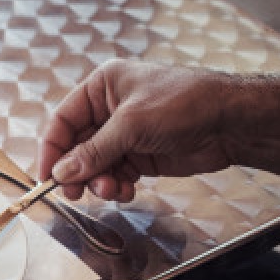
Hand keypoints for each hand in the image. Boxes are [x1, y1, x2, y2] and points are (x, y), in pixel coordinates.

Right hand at [38, 59, 237, 201]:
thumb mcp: (132, 124)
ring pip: (95, 165)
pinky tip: (126, 190)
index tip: (47, 176)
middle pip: (77, 146)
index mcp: (102, 86)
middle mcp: (110, 109)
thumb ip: (94, 150)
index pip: (63, 120)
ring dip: (99, 181)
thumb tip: (62, 171)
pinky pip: (115, 175)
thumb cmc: (186, 103)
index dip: (52, 149)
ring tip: (112, 190)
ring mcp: (125, 134)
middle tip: (76, 192)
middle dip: (78, 170)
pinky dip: (116, 186)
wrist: (232, 122)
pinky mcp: (140, 155)